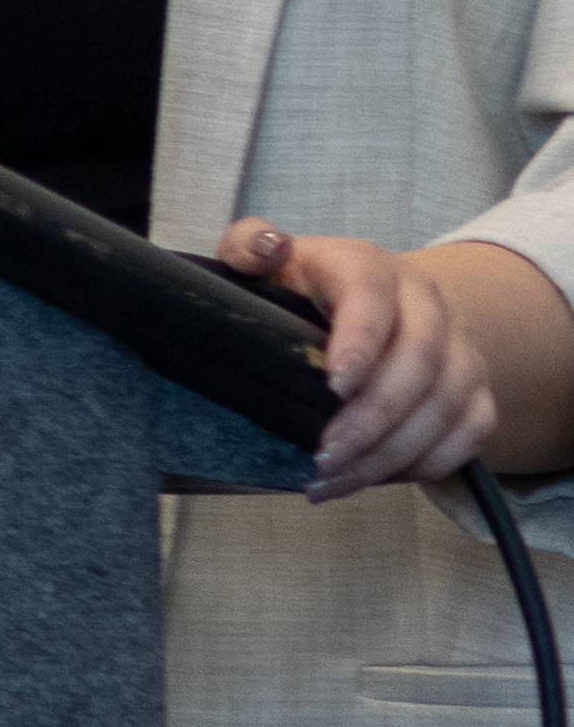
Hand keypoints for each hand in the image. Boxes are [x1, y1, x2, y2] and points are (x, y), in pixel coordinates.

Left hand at [226, 220, 573, 500]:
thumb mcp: (274, 261)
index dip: (359, 344)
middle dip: (371, 418)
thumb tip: (265, 247)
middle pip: (418, 363)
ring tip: (335, 480)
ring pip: (447, 405)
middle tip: (322, 456)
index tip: (332, 388)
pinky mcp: (475, 388)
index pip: (372, 299)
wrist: (385, 301)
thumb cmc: (312, 289)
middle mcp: (426, 304)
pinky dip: (428, 462)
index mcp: (370, 268)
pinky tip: (377, 480)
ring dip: (392, 452)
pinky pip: (472, 431)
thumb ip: (251, 246)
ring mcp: (458, 347)